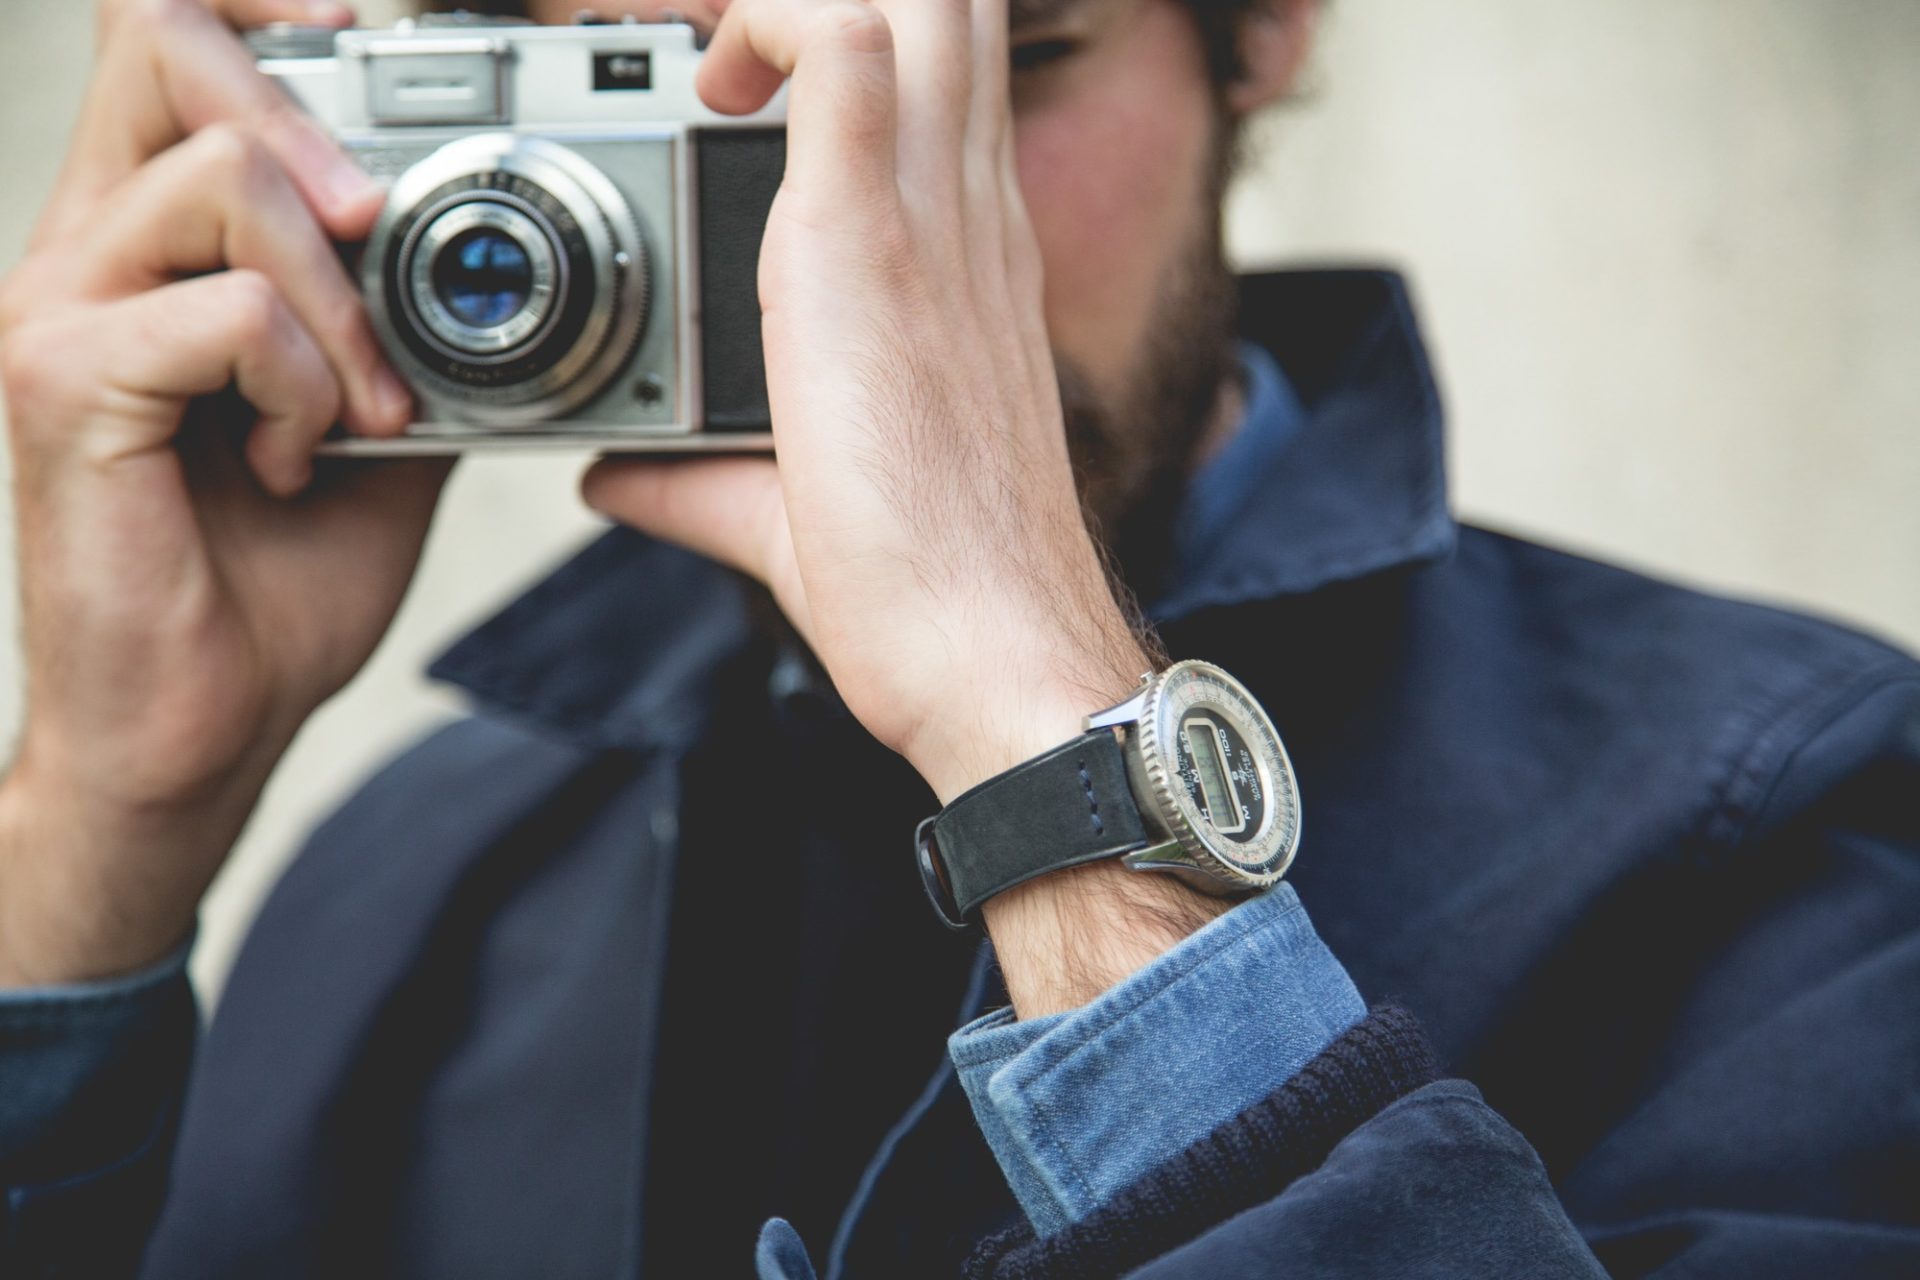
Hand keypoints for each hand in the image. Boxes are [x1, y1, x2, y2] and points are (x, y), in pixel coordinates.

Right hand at [0, 0, 445, 985]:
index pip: (173, 37)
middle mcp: (89, 248)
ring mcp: (61, 307)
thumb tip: (489, 277)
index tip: (370, 27)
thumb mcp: (375, 429)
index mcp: (153, 242)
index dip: (265, 3)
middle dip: (310, 109)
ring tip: (363, 407)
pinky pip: (224, 311)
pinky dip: (305, 381)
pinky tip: (302, 458)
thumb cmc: (270, 581)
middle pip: (162, 37)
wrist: (199, 723)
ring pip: (223, 176)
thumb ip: (404, 332)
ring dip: (342, 296)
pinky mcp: (64, 384)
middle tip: (376, 220)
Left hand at [583, 0, 1223, 1011]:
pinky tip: (708, 90)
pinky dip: (762, 25)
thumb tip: (614, 477)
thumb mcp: (792, 510)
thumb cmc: (930, 596)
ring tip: (714, 72)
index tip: (738, 91)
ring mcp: (934, 218)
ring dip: (799, 1)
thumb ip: (702, 480)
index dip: (849, 36)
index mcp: (965, 261)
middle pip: (946, 0)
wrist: (992, 656)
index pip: (943, 72)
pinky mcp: (871, 242)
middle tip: (724, 65)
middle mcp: (967, 216)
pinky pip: (837, 43)